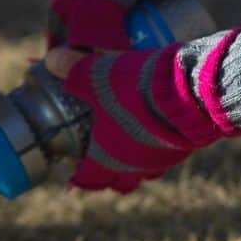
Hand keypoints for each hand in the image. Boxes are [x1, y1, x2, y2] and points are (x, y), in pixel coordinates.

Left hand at [45, 29, 240, 193]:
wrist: (189, 92)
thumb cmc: (132, 91)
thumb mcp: (94, 73)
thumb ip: (70, 67)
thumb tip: (51, 59)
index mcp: (107, 160)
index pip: (87, 180)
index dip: (76, 176)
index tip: (71, 171)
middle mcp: (134, 168)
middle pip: (118, 181)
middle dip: (107, 172)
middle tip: (98, 157)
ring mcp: (163, 160)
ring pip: (144, 168)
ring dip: (133, 158)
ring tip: (126, 138)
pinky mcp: (184, 147)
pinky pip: (164, 152)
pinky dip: (155, 144)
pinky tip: (153, 125)